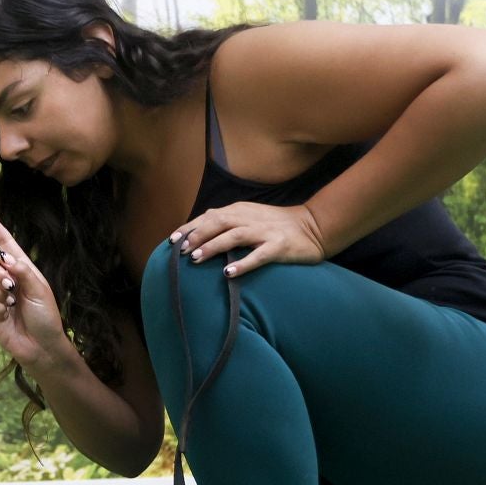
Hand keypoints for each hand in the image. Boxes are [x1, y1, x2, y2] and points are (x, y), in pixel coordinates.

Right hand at [0, 205, 69, 372]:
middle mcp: (6, 278)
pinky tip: (5, 315)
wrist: (41, 346)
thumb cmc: (46, 317)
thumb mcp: (40, 290)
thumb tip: (5, 257)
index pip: (4, 242)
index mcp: (22, 268)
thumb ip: (23, 271)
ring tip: (10, 303)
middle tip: (10, 285)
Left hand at [170, 202, 328, 277]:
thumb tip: (198, 230)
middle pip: (218, 222)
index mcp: (240, 210)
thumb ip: (226, 221)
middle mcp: (250, 218)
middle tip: (181, 251)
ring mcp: (265, 232)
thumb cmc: (276, 226)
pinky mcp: (279, 246)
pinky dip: (242, 263)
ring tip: (196, 258)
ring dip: (213, 246)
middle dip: (197, 236)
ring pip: (234, 236)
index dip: (189, 227)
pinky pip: (258, 255)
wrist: (314, 226)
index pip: (209, 216)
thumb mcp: (249, 217)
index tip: (171, 240)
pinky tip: (228, 273)